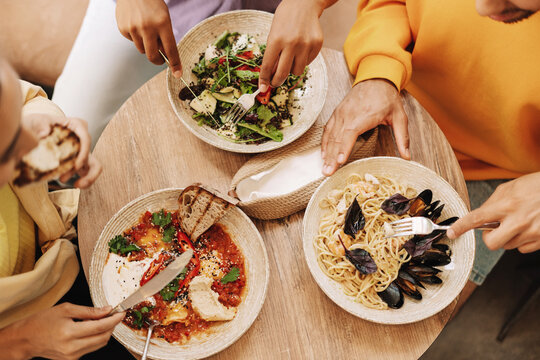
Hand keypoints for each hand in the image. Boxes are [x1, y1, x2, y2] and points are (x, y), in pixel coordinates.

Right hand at [1, 303, 123, 359]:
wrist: (26, 339)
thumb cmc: (42, 321)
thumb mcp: (66, 309)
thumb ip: (89, 311)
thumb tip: (107, 310)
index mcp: (69, 332)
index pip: (100, 327)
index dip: (114, 320)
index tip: (121, 313)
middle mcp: (71, 347)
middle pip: (103, 337)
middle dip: (111, 326)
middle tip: (112, 315)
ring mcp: (72, 356)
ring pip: (99, 344)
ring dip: (104, 332)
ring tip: (100, 320)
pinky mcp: (71, 359)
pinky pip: (90, 348)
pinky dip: (95, 338)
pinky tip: (90, 329)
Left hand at [22, 114, 101, 187]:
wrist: (32, 133)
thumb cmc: (37, 124)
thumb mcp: (36, 120)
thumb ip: (40, 124)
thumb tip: (44, 133)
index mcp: (76, 125)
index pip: (86, 137)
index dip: (84, 152)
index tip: (76, 166)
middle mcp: (82, 138)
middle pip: (89, 153)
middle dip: (80, 168)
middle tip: (64, 178)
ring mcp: (81, 151)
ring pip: (94, 165)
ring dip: (88, 177)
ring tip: (76, 185)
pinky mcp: (79, 162)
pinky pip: (87, 172)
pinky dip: (85, 180)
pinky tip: (75, 184)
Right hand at [116, 0, 181, 77]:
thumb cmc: (153, 5)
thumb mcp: (164, 18)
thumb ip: (165, 37)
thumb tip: (163, 56)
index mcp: (162, 23)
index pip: (170, 49)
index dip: (175, 63)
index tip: (178, 74)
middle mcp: (147, 27)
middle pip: (152, 55)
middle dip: (157, 60)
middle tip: (160, 60)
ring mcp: (133, 28)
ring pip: (142, 49)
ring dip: (146, 45)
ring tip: (146, 30)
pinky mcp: (123, 28)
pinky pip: (132, 41)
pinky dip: (135, 37)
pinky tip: (136, 24)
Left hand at [258, 0, 328, 91]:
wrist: (304, 3)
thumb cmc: (285, 18)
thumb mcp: (273, 33)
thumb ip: (272, 54)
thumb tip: (271, 75)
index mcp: (276, 39)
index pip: (268, 66)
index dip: (264, 79)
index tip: (263, 87)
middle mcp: (292, 43)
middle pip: (283, 74)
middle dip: (277, 81)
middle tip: (275, 82)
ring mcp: (306, 45)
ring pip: (297, 71)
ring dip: (292, 69)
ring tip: (291, 58)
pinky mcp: (317, 45)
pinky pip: (308, 63)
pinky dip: (302, 60)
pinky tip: (301, 49)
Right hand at [321, 79, 409, 175]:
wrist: (375, 78)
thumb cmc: (387, 97)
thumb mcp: (399, 116)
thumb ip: (402, 137)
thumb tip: (407, 156)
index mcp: (364, 115)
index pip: (350, 133)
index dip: (344, 147)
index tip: (339, 160)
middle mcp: (349, 114)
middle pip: (337, 138)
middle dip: (332, 157)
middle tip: (327, 172)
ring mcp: (340, 113)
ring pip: (331, 136)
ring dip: (326, 153)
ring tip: (324, 168)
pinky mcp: (337, 113)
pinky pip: (328, 130)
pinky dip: (324, 143)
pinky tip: (323, 154)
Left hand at [447, 172, 539, 252]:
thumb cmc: (536, 187)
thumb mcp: (510, 188)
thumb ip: (492, 203)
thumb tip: (479, 218)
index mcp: (507, 204)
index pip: (477, 218)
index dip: (461, 227)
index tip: (452, 233)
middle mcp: (518, 220)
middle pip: (492, 243)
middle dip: (489, 238)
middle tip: (493, 229)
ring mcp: (532, 232)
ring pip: (508, 246)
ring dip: (508, 237)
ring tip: (518, 221)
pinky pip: (523, 249)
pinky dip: (522, 241)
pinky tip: (529, 228)